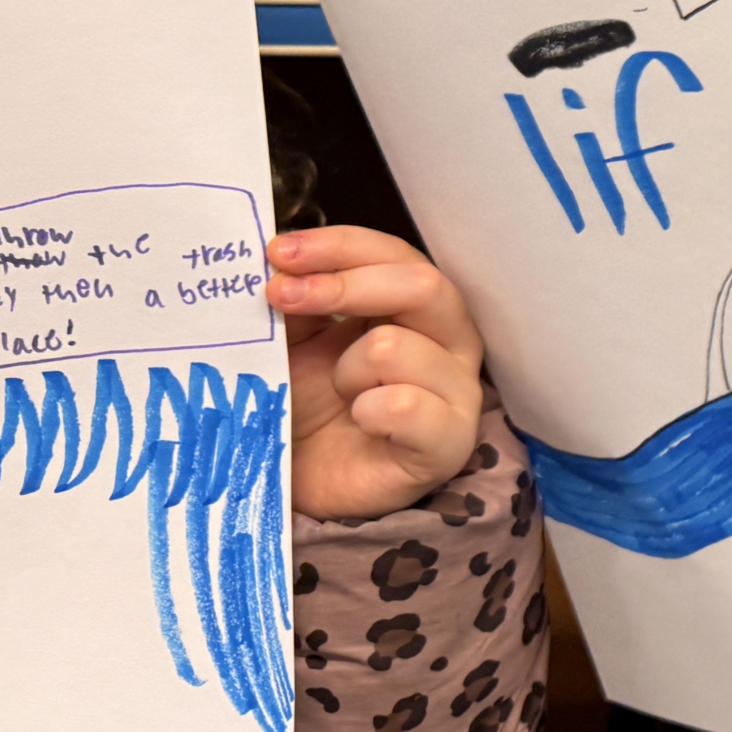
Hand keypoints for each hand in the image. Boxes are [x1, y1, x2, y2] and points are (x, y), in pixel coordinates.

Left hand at [267, 226, 486, 520]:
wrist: (305, 485)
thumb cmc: (305, 406)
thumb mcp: (293, 340)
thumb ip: (295, 297)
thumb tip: (275, 259)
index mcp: (415, 307)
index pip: (395, 255)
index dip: (340, 247)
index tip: (278, 253)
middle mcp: (448, 341)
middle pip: (423, 284)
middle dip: (346, 286)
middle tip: (281, 297)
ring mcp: (456, 392)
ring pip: (398, 347)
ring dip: (347, 368)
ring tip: (338, 394)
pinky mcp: (448, 443)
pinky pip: (407, 406)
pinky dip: (370, 410)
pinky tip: (360, 420)